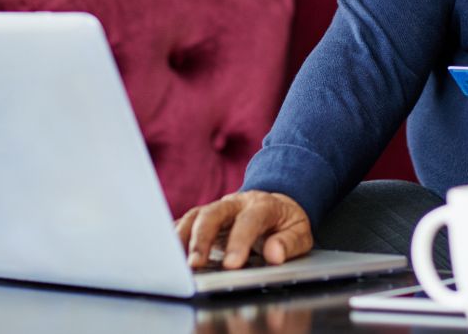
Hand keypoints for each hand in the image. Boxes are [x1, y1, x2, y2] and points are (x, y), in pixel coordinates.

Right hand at [175, 190, 312, 268]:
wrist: (276, 205)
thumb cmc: (286, 222)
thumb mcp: (300, 232)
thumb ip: (288, 243)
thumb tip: (274, 254)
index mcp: (262, 205)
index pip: (249, 220)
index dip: (239, 242)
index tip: (232, 265)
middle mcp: (236, 202)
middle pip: (213, 213)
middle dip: (202, 239)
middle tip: (195, 264)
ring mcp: (218, 208)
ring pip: (195, 216)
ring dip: (183, 238)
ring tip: (176, 262)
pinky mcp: (205, 217)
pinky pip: (186, 222)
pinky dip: (175, 235)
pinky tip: (167, 251)